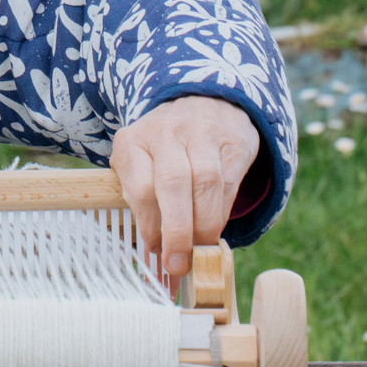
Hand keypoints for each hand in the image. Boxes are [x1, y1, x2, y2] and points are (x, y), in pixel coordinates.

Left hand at [112, 96, 259, 281]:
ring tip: (199, 251)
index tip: (155, 252)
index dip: (149, 225)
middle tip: (179, 264)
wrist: (202, 103)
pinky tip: (215, 228)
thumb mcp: (140, 163)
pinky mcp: (233, 142)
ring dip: (203, 225)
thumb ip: (142, 199)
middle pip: (172, 184)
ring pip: (205, 184)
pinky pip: (229, 184)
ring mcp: (201, 134)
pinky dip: (222, 212)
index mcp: (133, 141)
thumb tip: (154, 254)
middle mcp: (165, 133)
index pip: (139, 187)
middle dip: (177, 230)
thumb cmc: (163, 148)